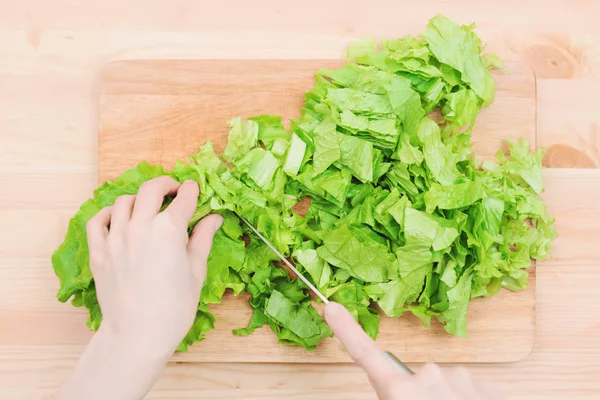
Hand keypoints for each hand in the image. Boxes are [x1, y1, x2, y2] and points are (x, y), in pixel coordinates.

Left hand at [59, 177, 222, 399]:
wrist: (137, 336)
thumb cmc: (174, 309)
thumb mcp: (196, 272)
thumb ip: (202, 239)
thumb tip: (214, 218)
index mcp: (169, 230)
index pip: (184, 198)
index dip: (192, 191)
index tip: (195, 190)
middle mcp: (141, 226)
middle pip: (151, 190)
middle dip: (166, 184)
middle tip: (174, 190)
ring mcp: (116, 238)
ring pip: (124, 201)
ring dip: (139, 199)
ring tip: (148, 208)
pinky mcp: (99, 252)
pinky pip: (97, 221)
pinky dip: (108, 214)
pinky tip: (118, 219)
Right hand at [324, 302, 503, 399]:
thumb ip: (392, 397)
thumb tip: (392, 391)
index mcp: (400, 392)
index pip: (365, 354)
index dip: (346, 330)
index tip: (332, 307)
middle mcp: (428, 377)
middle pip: (411, 382)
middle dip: (416, 398)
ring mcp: (459, 379)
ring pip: (442, 387)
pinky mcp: (484, 385)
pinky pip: (466, 391)